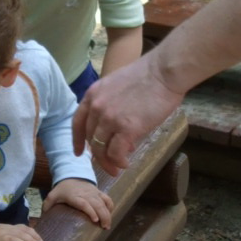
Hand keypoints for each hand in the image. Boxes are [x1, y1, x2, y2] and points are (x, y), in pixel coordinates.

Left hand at [45, 178, 113, 228]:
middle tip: (105, 227)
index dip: (91, 211)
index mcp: (75, 196)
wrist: (71, 175)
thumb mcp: (52, 195)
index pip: (85, 203)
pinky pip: (107, 198)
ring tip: (108, 225)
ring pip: (104, 202)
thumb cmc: (62, 189)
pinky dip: (110, 206)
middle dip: (103, 216)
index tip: (95, 220)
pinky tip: (110, 215)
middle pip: (97, 204)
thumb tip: (42, 217)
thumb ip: (47, 205)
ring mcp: (94, 193)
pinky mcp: (98, 192)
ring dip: (107, 214)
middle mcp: (86, 194)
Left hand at [73, 51, 184, 172]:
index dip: (77, 140)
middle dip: (97, 154)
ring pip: (100, 149)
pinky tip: (126, 163)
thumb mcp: (117, 85)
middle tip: (107, 163)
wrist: (163, 72)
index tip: (79, 152)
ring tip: (117, 168)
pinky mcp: (126, 129)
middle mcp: (97, 107)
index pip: (78, 122)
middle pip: (90, 139)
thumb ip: (110, 104)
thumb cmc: (148, 75)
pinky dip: (119, 162)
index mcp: (93, 94)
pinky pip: (116, 153)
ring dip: (108, 162)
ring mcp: (110, 119)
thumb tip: (116, 129)